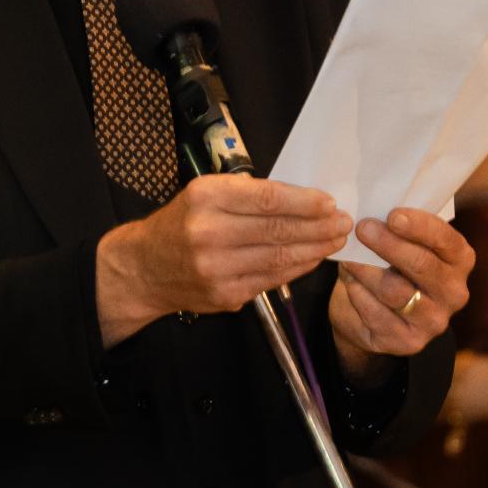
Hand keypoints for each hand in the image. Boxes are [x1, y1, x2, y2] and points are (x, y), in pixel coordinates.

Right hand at [94, 173, 352, 345]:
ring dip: (314, 249)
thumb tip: (302, 200)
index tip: (328, 202)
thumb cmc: (181, 223)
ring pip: (279, 258)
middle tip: (343, 222)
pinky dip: (296, 268)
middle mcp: (209, 233)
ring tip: (335, 239)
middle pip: (278, 230)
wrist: (144, 269)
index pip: (267, 199)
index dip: (304, 202)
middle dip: (318, 227)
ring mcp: (217, 269)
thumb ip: (247, 195)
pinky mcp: (225, 295)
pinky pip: (271, 279)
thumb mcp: (204, 193)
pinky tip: (311, 258)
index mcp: (205, 198)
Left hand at [328, 207, 473, 368]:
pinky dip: (358, 294)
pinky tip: (350, 282)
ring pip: (394, 291)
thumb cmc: (391, 265)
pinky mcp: (409, 342)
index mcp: (460, 260)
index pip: (446, 240)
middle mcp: (454, 292)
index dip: (419, 226)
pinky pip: (377, 315)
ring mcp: (434, 321)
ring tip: (348, 257)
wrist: (374, 314)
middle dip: (388, 244)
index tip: (392, 215)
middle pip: (421, 265)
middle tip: (362, 228)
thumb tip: (371, 210)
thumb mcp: (402, 243)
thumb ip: (398, 228)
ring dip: (366, 270)